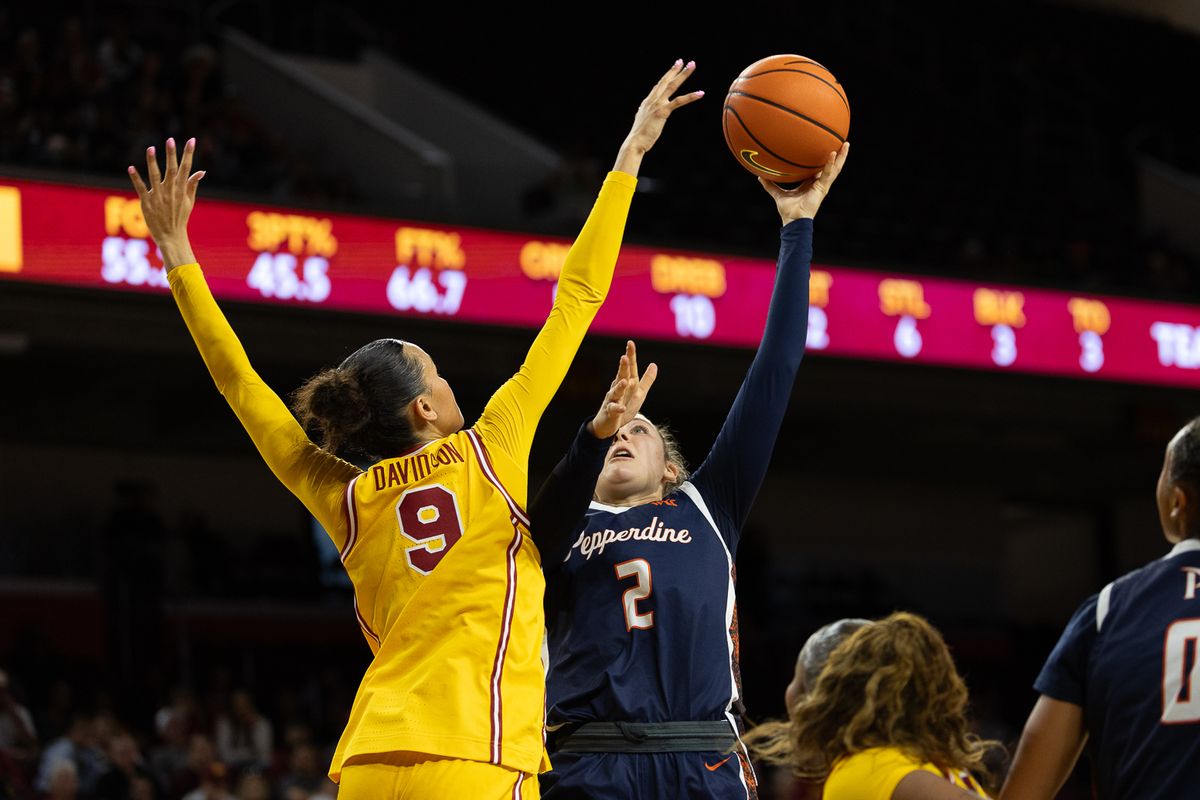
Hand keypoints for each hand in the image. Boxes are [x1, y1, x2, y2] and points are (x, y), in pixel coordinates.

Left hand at [128, 137, 204, 268]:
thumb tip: (201, 171)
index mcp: (182, 190)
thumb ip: (193, 184)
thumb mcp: (190, 201)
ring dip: (152, 162)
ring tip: (151, 148)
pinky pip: (141, 188)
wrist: (171, 236)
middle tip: (170, 140)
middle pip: (171, 170)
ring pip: (155, 177)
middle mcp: (171, 192)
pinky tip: (131, 168)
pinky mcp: (147, 202)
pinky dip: (136, 179)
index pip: (186, 169)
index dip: (189, 154)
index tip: (192, 141)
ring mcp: (158, 197)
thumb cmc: (180, 217)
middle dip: (171, 155)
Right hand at [587, 341, 657, 439]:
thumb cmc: (625, 405)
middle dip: (623, 367)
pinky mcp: (610, 412)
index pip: (629, 368)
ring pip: (616, 392)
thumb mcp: (639, 393)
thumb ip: (647, 380)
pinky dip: (618, 408)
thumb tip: (654, 364)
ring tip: (625, 381)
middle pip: (621, 376)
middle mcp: (618, 388)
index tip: (630, 343)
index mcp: (627, 382)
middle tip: (624, 357)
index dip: (630, 356)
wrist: (608, 423)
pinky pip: (614, 409)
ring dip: (619, 386)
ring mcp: (613, 400)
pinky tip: (622, 407)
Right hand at [613, 60, 703, 175]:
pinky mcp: (662, 111)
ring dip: (683, 75)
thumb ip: (645, 113)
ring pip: (672, 86)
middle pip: (666, 81)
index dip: (666, 76)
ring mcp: (657, 104)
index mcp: (647, 102)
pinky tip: (700, 93)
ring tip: (691, 65)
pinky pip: (679, 101)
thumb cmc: (639, 136)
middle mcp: (652, 100)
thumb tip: (644, 112)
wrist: (635, 142)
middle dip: (675, 70)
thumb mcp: (642, 121)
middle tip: (682, 61)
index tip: (673, 68)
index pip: (659, 85)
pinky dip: (691, 96)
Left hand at [759, 141, 849, 224]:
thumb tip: (760, 177)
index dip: (824, 159)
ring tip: (846, 144)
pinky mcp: (822, 188)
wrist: (793, 220)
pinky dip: (830, 164)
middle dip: (838, 155)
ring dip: (841, 156)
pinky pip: (827, 174)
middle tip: (843, 142)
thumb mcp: (778, 194)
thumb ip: (770, 185)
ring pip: (835, 168)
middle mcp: (819, 183)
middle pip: (831, 166)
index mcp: (811, 183)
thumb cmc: (788, 210)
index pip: (820, 168)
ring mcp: (823, 185)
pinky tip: (832, 153)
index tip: (827, 147)